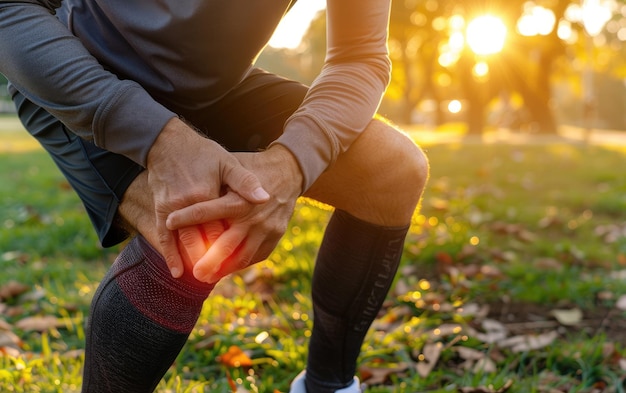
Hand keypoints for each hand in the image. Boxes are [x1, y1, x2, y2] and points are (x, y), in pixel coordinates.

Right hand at [146, 117, 269, 277]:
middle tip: (221, 279)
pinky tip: (177, 272)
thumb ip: (245, 182)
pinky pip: (164, 237)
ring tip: (205, 278)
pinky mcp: (160, 209)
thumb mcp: (227, 162)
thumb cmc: (202, 153)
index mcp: (209, 194)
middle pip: (203, 241)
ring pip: (185, 242)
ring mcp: (172, 208)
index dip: (231, 247)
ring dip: (195, 262)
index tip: (240, 262)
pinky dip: (171, 255)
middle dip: (213, 262)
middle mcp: (189, 204)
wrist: (167, 142)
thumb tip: (265, 198)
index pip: (223, 228)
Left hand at [166, 144, 302, 282]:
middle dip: (209, 261)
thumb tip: (186, 189)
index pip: (207, 212)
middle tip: (195, 273)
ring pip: (243, 256)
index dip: (186, 218)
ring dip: (224, 269)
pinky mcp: (276, 237)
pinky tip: (227, 269)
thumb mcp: (234, 167)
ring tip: (207, 277)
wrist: (288, 172)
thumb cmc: (253, 168)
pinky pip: (256, 256)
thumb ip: (214, 183)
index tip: (168, 222)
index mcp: (240, 199)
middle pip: (227, 245)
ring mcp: (267, 229)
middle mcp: (254, 217)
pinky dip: (240, 264)